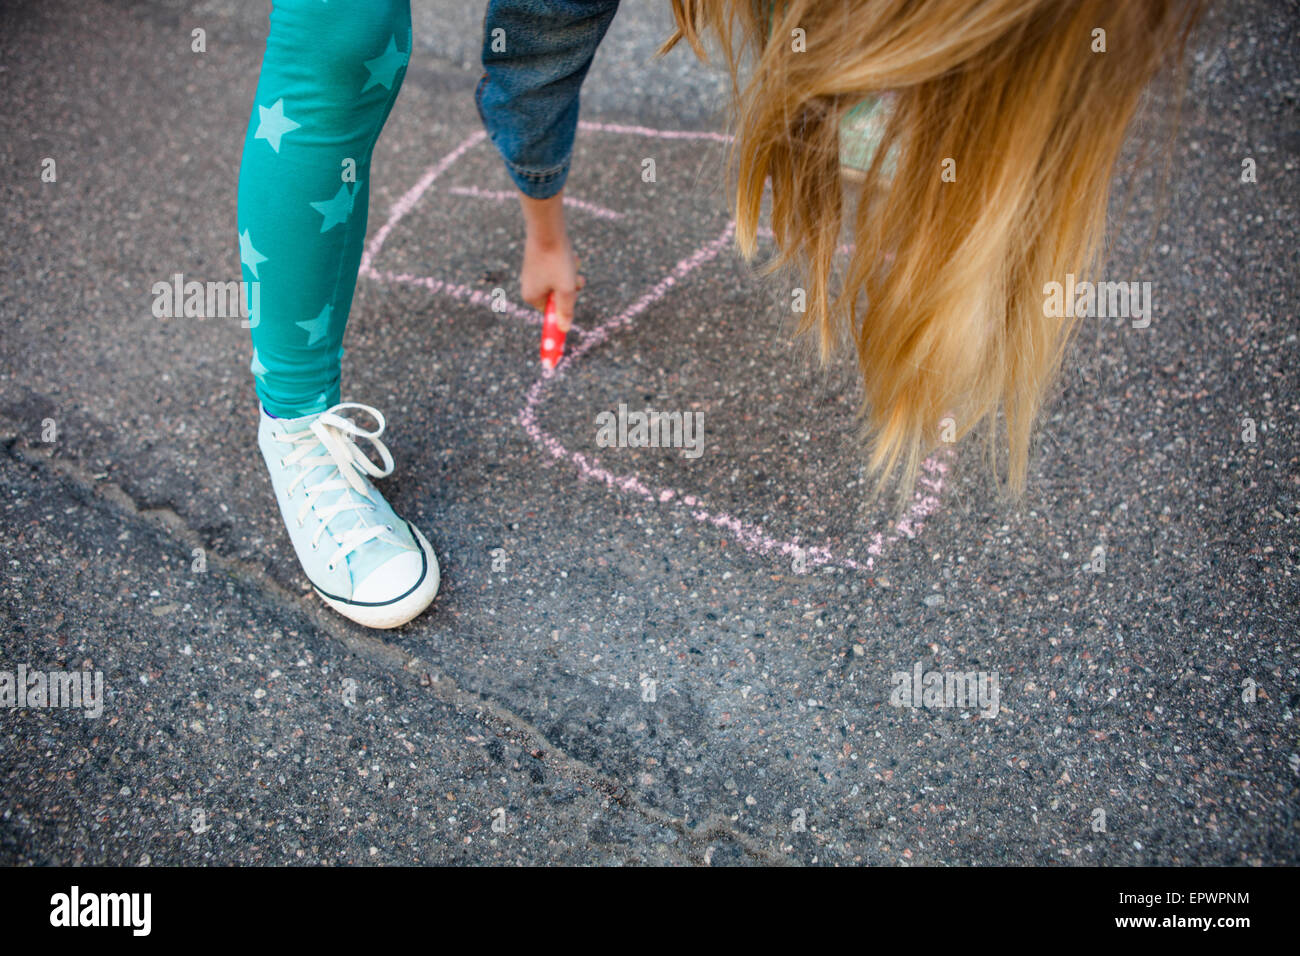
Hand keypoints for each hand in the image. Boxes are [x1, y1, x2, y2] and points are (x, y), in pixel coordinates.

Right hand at [519, 192, 584, 331]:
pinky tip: (568, 254)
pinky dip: (566, 265)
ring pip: (561, 282)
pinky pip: (558, 269)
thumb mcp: (566, 290)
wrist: (548, 229)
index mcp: (532, 297)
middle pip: (558, 298)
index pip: (551, 314)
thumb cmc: (556, 261)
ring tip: (572, 264)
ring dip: (571, 276)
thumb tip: (564, 330)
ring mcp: (534, 273)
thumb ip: (565, 311)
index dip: (564, 311)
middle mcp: (529, 286)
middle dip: (571, 290)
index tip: (570, 315)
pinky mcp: (539, 260)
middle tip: (576, 279)